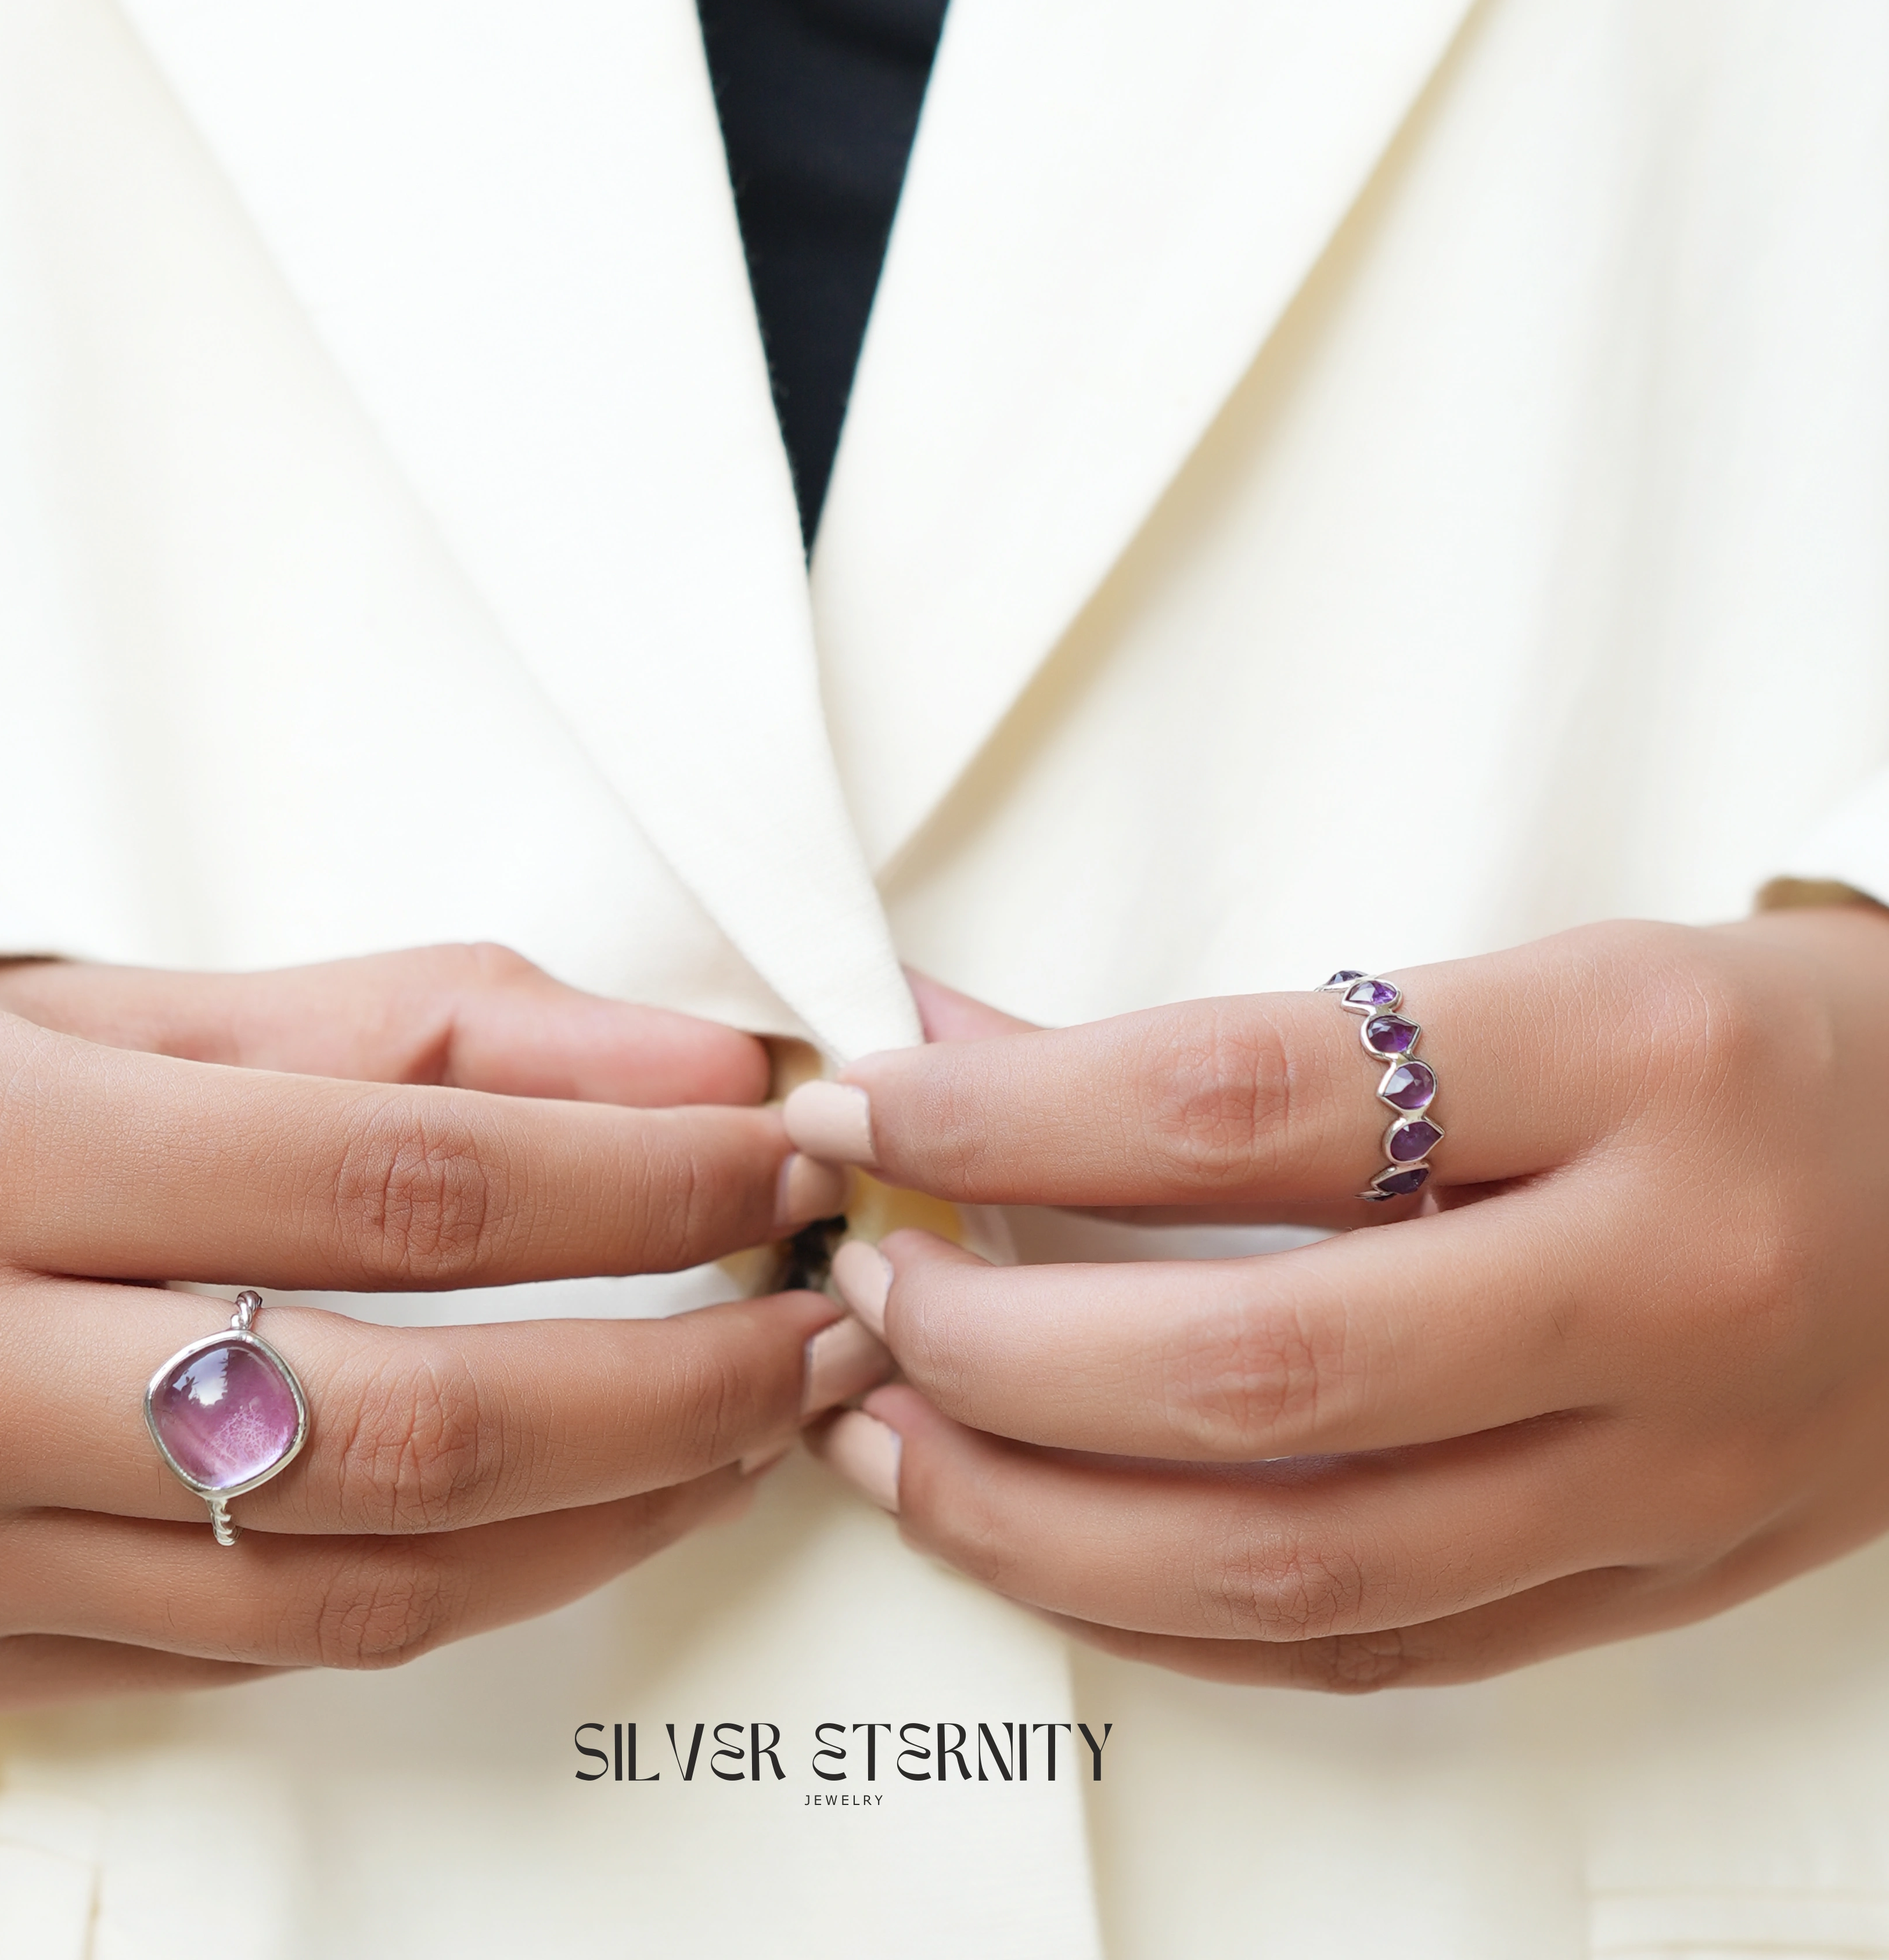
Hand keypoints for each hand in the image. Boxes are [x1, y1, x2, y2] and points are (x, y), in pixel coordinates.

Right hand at [0, 946, 882, 1708]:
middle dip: (678, 1380)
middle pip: (416, 1415)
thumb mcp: (102, 1008)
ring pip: (368, 1579)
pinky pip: (274, 1653)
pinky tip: (582, 1511)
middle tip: (821, 1323)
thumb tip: (683, 1068)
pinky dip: (469, 1586)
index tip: (783, 1156)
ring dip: (613, 1510)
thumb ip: (404, 1027)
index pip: (405, 1182)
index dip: (641, 1178)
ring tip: (749, 1427)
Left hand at [785, 912, 1888, 1688]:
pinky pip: (1373, 1652)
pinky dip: (1173, 1620)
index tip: (867, 1114)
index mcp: (1629, 1063)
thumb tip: (970, 1052)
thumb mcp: (1536, 977)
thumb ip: (1253, 1042)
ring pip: (1294, 1561)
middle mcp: (1663, 1283)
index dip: (1005, 1122)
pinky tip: (1050, 1557)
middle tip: (862, 1290)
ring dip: (1039, 1521)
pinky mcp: (1658, 1587)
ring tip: (892, 1446)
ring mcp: (1672, 1474)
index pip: (1237, 1104)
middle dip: (992, 1348)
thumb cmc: (1766, 1044)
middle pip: (1247, 1369)